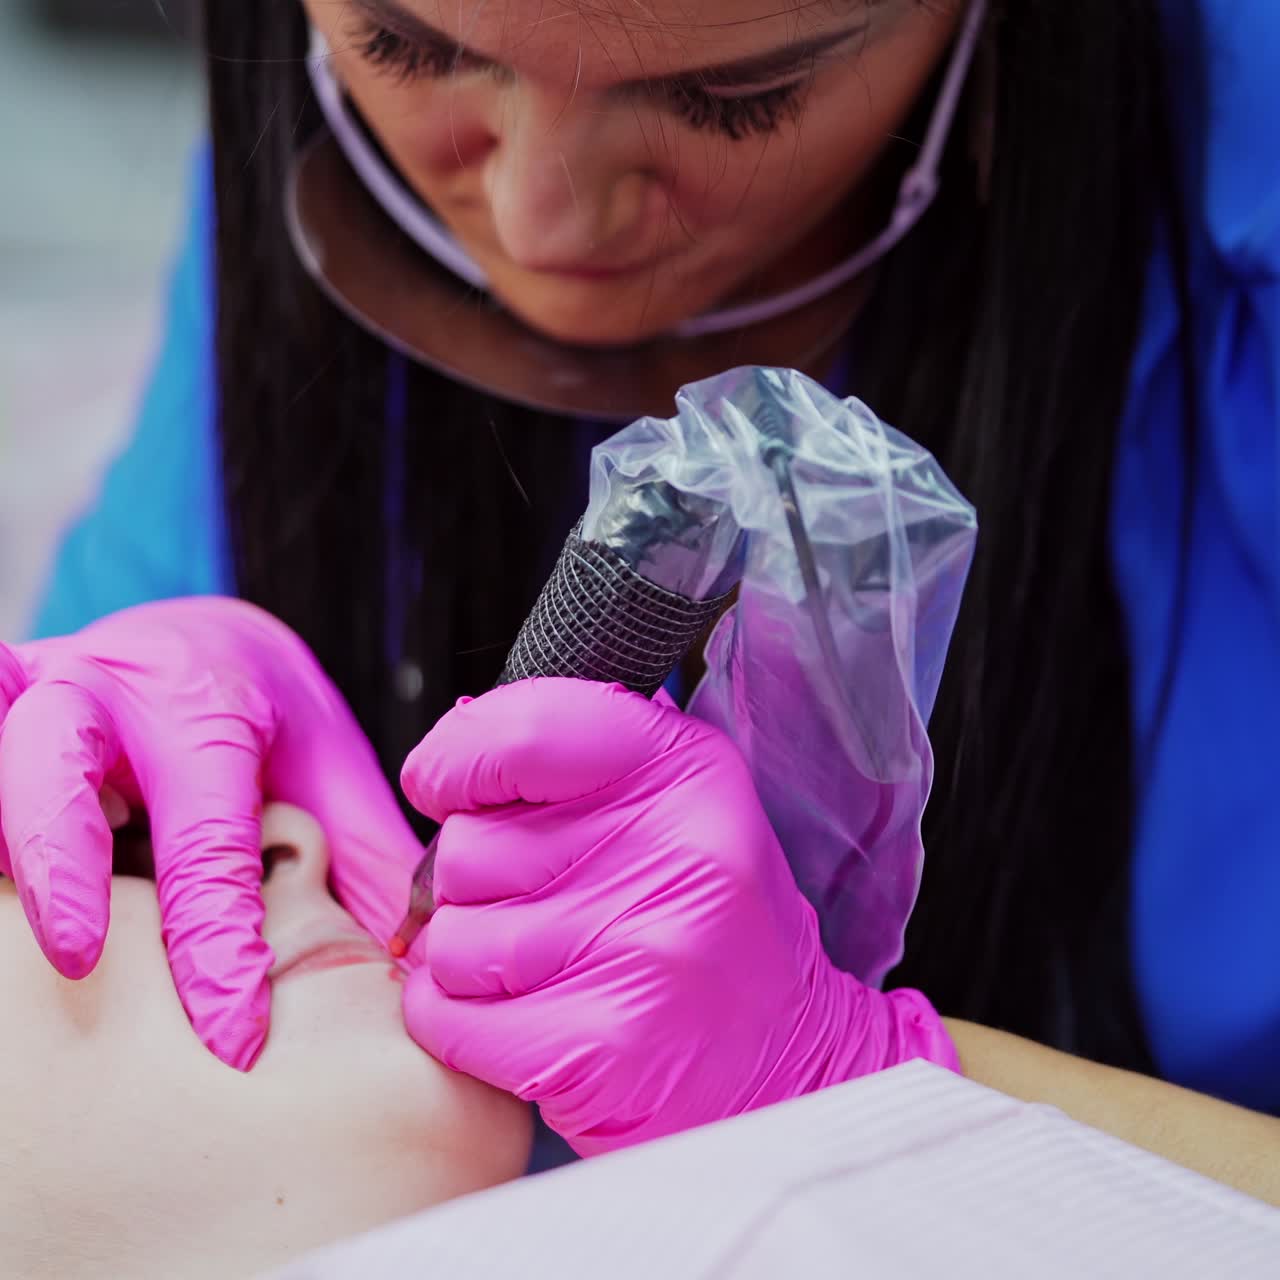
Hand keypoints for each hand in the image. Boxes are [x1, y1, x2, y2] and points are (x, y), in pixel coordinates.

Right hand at [0, 597, 423, 1068]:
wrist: (201, 639)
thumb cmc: (268, 721)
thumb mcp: (331, 766)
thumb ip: (364, 855)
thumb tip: (411, 960)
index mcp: (205, 713)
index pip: (208, 842)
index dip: (219, 947)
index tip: (234, 1039)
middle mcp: (105, 694)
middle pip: (58, 769)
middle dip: (63, 864)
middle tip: (80, 960)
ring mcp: (34, 694)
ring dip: (2, 831)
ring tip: (4, 932)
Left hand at [400, 679, 957, 1155]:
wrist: (781, 1059)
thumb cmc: (698, 923)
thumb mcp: (667, 804)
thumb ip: (569, 762)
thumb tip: (445, 755)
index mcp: (685, 769)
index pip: (522, 732)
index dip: (455, 762)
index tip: (447, 791)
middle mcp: (674, 849)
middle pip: (465, 845)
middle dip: (469, 886)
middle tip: (536, 910)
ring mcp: (642, 950)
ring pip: (448, 938)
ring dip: (467, 963)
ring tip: (539, 972)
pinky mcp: (602, 1046)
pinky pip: (444, 1016)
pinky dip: (456, 1024)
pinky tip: (520, 1022)